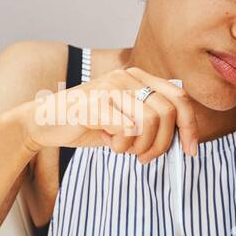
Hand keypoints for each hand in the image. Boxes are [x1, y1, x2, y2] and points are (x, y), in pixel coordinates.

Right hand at [13, 66, 199, 162]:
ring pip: (150, 122)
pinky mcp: (96, 103)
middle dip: (162, 143)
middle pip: (168, 112)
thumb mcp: (124, 119)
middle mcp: (127, 77)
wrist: (45, 121)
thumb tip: (182, 140)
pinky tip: (109, 143)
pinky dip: (122, 145)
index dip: (190, 127)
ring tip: (122, 148)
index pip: (179, 98)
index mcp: (137, 77)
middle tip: (144, 157)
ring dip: (139, 146)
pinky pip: (127, 129)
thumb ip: (150, 121)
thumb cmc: (87, 123)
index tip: (190, 151)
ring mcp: (110, 87)